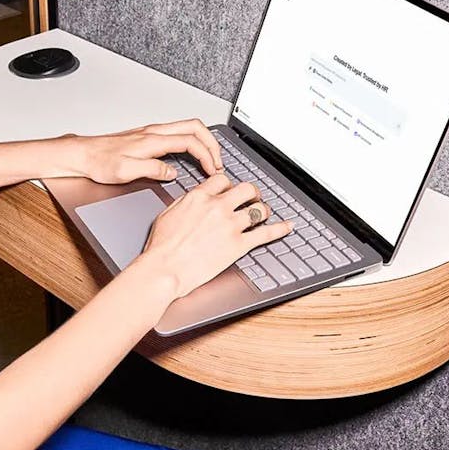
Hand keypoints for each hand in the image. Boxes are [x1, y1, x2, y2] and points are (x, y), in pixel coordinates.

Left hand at [66, 119, 223, 184]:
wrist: (83, 155)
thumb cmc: (99, 162)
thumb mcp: (126, 171)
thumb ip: (152, 170)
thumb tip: (172, 173)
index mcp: (153, 140)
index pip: (190, 141)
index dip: (206, 155)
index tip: (212, 170)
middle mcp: (154, 132)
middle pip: (195, 127)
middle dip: (212, 144)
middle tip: (219, 162)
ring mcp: (152, 132)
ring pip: (188, 128)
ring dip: (203, 142)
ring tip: (210, 159)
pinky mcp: (148, 137)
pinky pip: (178, 133)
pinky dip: (192, 142)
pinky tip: (190, 156)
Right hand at [134, 174, 294, 298]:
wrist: (165, 269)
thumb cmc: (161, 246)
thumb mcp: (168, 213)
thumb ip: (187, 202)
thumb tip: (196, 198)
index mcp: (199, 197)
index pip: (223, 180)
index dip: (229, 185)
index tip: (230, 190)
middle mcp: (218, 207)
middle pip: (246, 189)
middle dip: (252, 192)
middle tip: (252, 197)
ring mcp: (230, 225)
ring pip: (258, 209)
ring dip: (264, 210)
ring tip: (265, 212)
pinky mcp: (239, 245)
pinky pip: (266, 233)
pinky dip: (280, 229)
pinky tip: (287, 226)